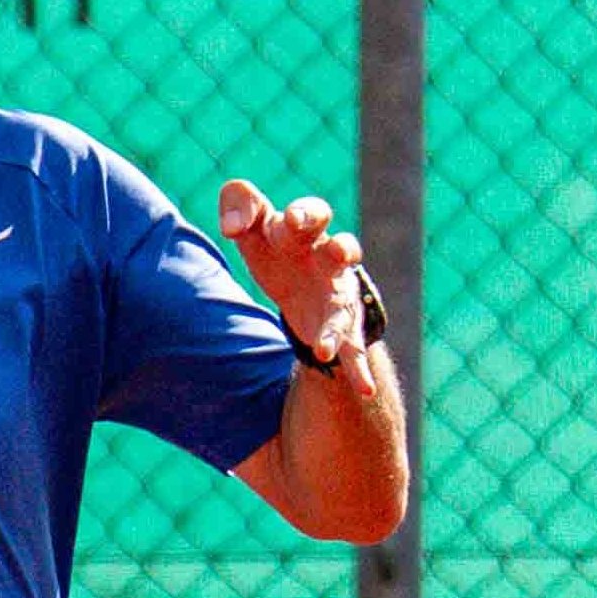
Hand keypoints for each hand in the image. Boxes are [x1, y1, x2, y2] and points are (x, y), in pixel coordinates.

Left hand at [218, 179, 376, 396]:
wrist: (299, 282)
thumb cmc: (275, 246)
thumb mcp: (252, 223)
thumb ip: (239, 206)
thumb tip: (231, 228)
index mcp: (308, 232)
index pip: (311, 213)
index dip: (301, 214)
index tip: (285, 220)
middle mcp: (331, 262)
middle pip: (344, 248)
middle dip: (341, 249)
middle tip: (337, 253)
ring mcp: (340, 296)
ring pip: (346, 310)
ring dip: (336, 329)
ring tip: (323, 349)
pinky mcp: (342, 330)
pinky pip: (354, 351)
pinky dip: (359, 370)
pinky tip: (365, 390)